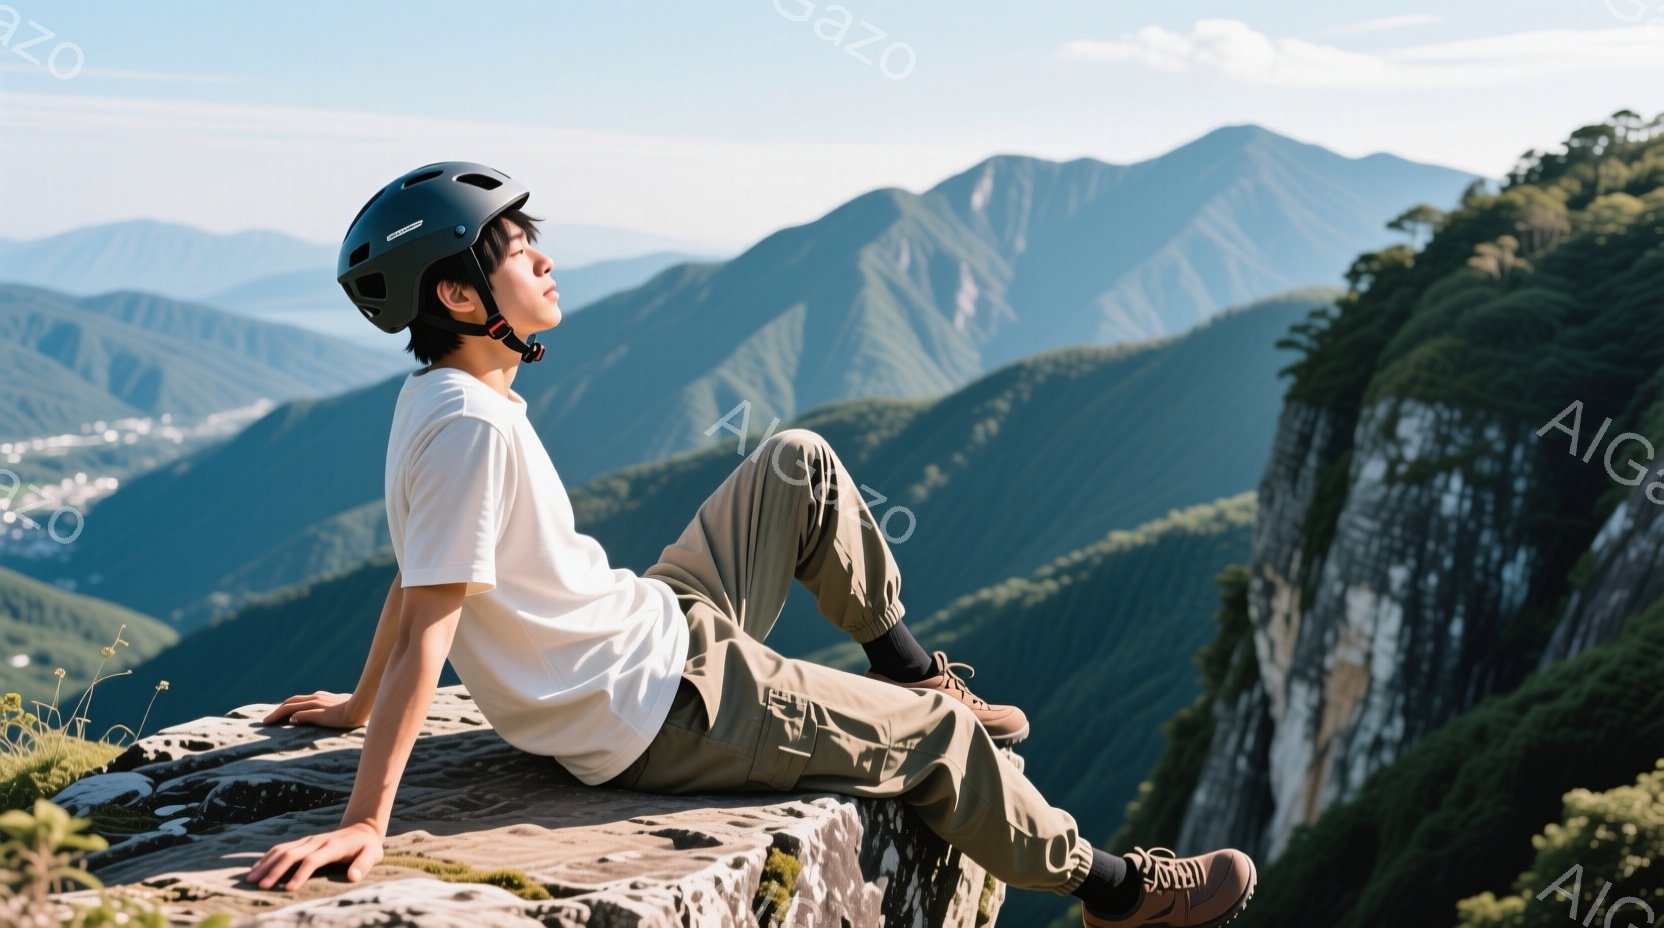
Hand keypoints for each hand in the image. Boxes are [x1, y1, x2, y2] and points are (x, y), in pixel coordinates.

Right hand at [246, 822, 382, 891]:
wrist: (362, 828)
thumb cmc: (367, 847)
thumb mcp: (373, 854)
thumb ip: (363, 865)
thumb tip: (353, 877)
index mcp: (333, 846)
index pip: (313, 860)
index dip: (301, 873)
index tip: (289, 889)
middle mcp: (317, 841)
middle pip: (292, 854)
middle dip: (275, 870)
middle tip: (261, 887)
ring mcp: (308, 840)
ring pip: (282, 849)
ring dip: (266, 863)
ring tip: (251, 879)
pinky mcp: (303, 842)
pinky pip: (281, 847)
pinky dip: (267, 857)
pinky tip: (256, 868)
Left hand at [262, 691, 365, 728]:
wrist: (363, 708)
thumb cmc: (355, 709)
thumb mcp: (339, 706)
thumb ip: (328, 709)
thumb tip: (320, 716)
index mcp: (319, 697)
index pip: (296, 701)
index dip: (284, 707)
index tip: (276, 716)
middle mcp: (315, 698)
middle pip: (289, 702)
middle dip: (276, 711)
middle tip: (265, 721)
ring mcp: (317, 705)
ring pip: (291, 707)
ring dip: (278, 714)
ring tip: (268, 723)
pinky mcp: (321, 713)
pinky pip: (303, 714)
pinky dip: (294, 717)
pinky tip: (289, 722)